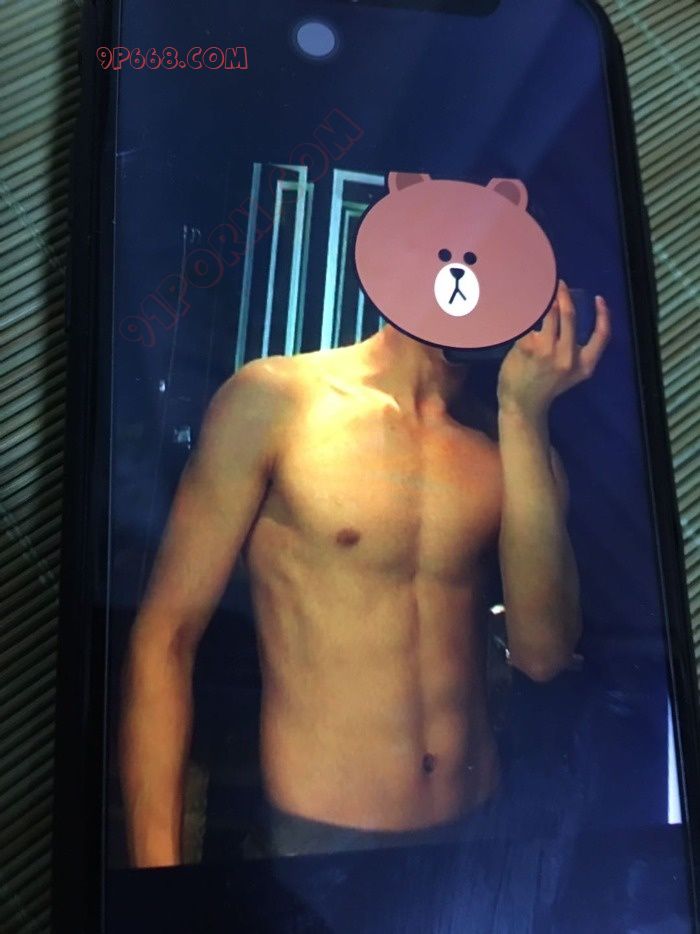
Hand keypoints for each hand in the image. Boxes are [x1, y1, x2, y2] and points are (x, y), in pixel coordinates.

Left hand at [497, 280, 610, 420]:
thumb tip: (564, 315)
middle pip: (569, 315)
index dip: (603, 315)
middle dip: (563, 295)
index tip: (599, 300)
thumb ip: (572, 351)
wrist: (523, 406)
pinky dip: (524, 312)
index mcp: (584, 365)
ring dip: (543, 299)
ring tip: (537, 291)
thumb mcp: (570, 374)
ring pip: (548, 315)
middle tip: (557, 284)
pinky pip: (527, 323)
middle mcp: (567, 357)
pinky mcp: (527, 348)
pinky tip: (518, 306)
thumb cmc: (545, 386)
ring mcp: (547, 351)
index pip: (602, 336)